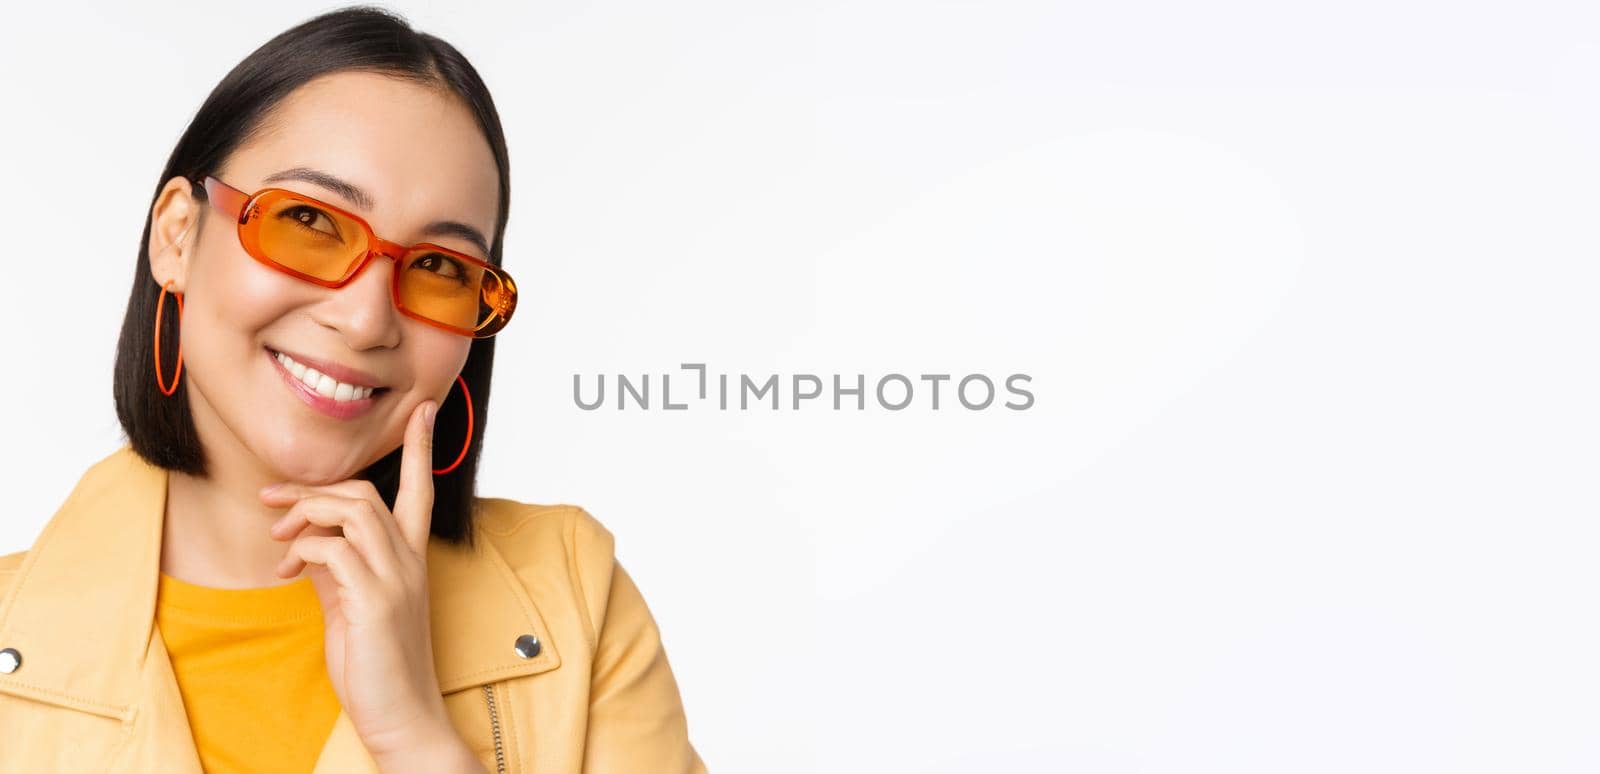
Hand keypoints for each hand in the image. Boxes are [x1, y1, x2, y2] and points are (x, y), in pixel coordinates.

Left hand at [260, 399, 460, 762]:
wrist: (402, 714)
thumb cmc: (376, 663)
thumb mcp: (353, 605)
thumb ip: (338, 568)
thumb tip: (306, 541)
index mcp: (410, 559)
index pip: (421, 490)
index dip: (421, 448)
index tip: (423, 410)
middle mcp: (409, 562)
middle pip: (366, 493)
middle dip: (314, 488)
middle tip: (272, 501)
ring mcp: (395, 579)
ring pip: (354, 509)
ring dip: (306, 512)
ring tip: (278, 533)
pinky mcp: (375, 601)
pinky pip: (333, 549)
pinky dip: (302, 549)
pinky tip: (286, 570)